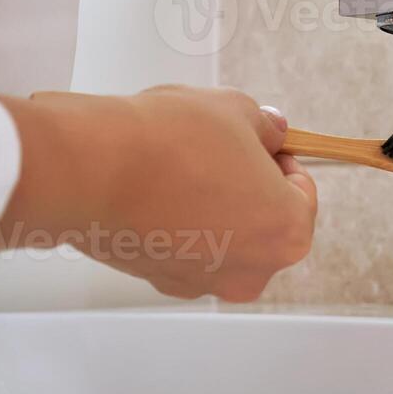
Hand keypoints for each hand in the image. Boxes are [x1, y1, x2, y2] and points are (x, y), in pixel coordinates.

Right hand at [0, 86, 316, 301]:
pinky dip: (178, 222)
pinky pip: (184, 247)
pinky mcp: (159, 281)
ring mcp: (203, 283)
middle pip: (264, 221)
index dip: (280, 160)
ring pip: (223, 237)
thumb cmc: (172, 141)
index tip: (259, 143)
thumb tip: (273, 133)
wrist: (91, 168)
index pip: (302, 192)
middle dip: (246, 185)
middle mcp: (251, 272)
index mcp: (287, 233)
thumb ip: (266, 127)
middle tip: (218, 150)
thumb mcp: (237, 111)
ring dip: (212, 204)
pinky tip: (156, 188)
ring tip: (181, 164)